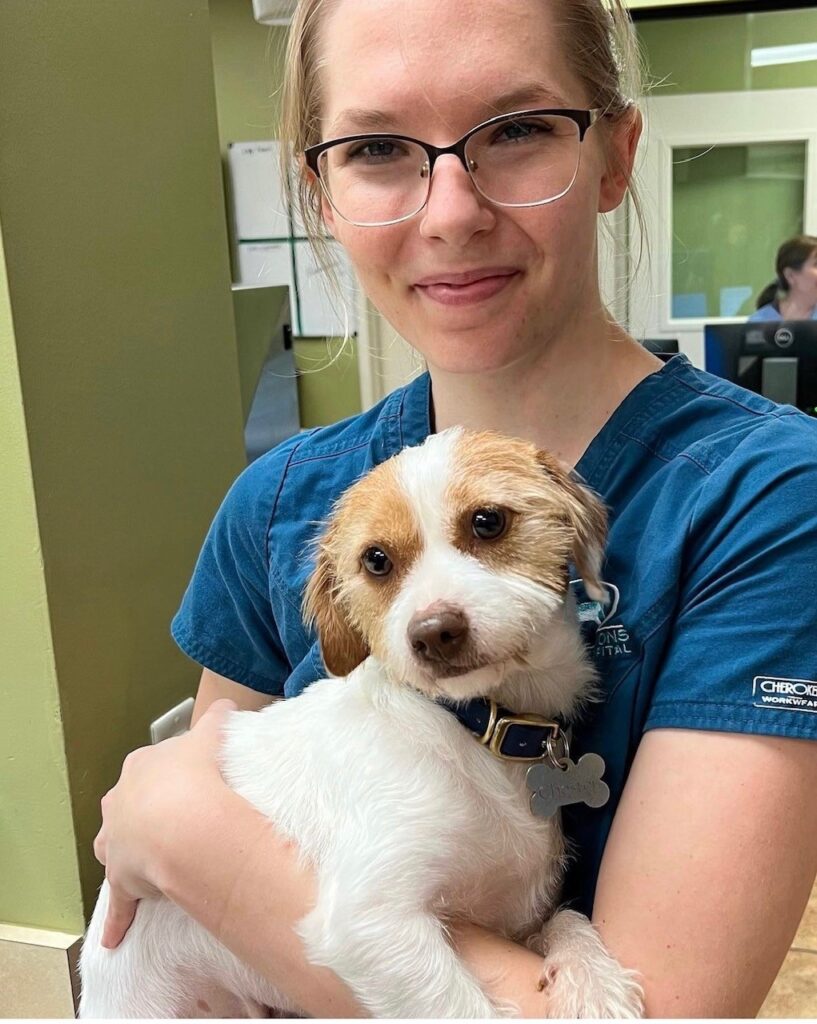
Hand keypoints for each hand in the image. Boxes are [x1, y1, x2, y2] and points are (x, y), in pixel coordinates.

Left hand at [93, 698, 236, 947]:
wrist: (183, 822)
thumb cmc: (196, 775)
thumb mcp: (210, 734)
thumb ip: (218, 718)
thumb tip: (228, 706)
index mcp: (140, 767)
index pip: (149, 768)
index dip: (170, 775)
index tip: (188, 780)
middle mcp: (120, 802)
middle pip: (127, 805)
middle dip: (144, 811)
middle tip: (175, 818)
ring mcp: (117, 842)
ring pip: (116, 845)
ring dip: (129, 851)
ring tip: (151, 858)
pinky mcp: (122, 881)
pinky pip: (121, 903)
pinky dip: (119, 919)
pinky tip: (115, 936)